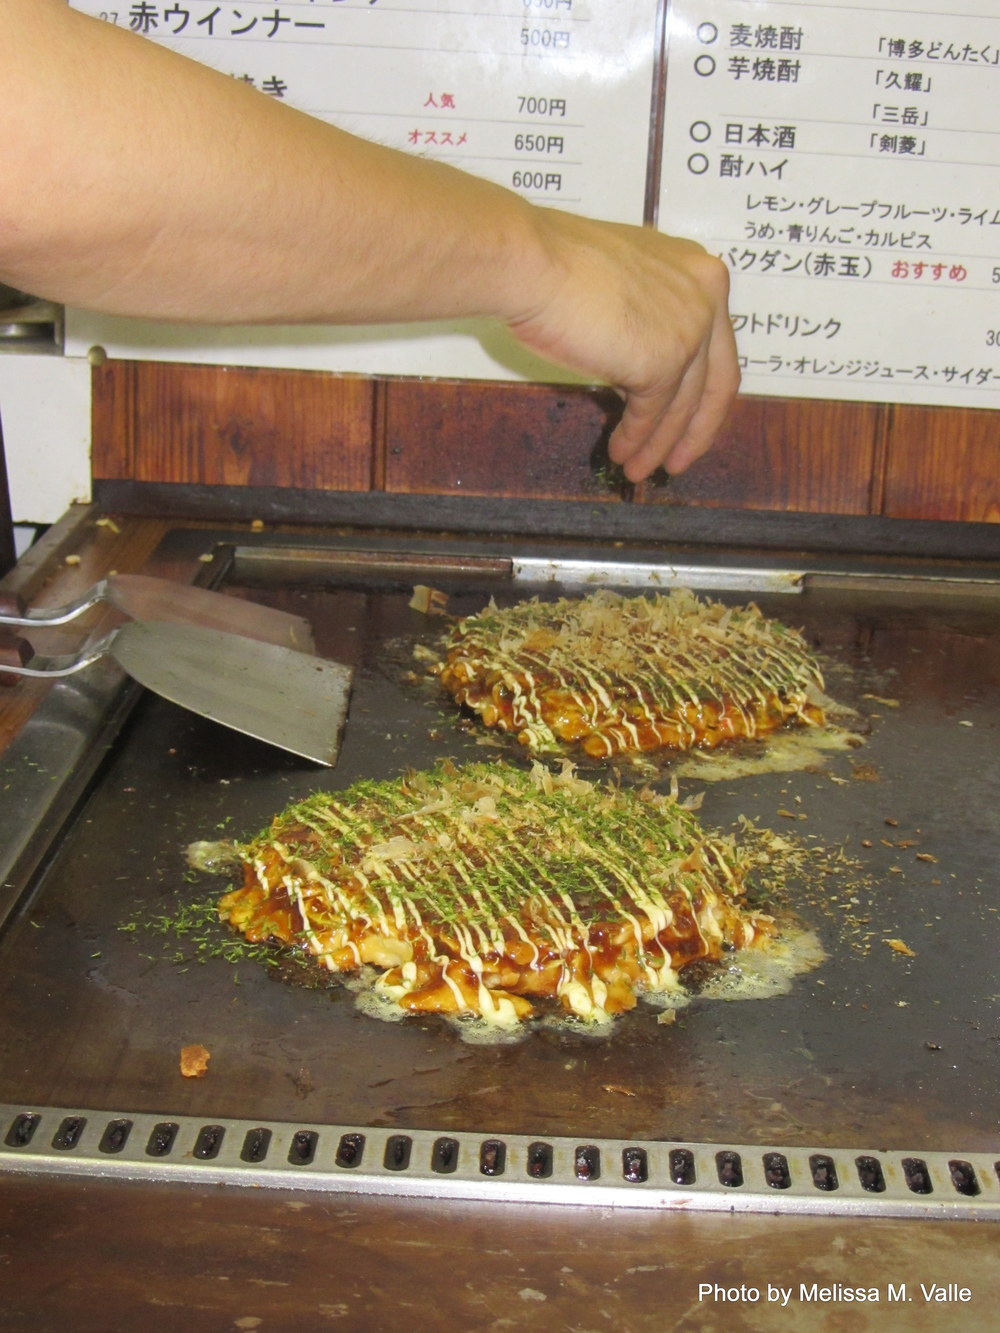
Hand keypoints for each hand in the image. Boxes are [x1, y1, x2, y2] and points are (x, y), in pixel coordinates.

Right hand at [506, 211, 738, 480]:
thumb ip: (646, 318)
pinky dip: (637, 439)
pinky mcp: (663, 361)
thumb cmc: (555, 264)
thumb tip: (639, 364)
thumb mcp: (622, 286)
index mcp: (699, 271)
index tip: (688, 419)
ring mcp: (690, 328)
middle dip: (696, 430)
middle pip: (714, 381)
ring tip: (638, 470)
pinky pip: (652, 414)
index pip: (716, 344)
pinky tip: (622, 454)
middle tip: (678, 460)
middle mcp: (705, 296)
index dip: (702, 391)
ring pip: (683, 405)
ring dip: (658, 444)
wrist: (533, 264)